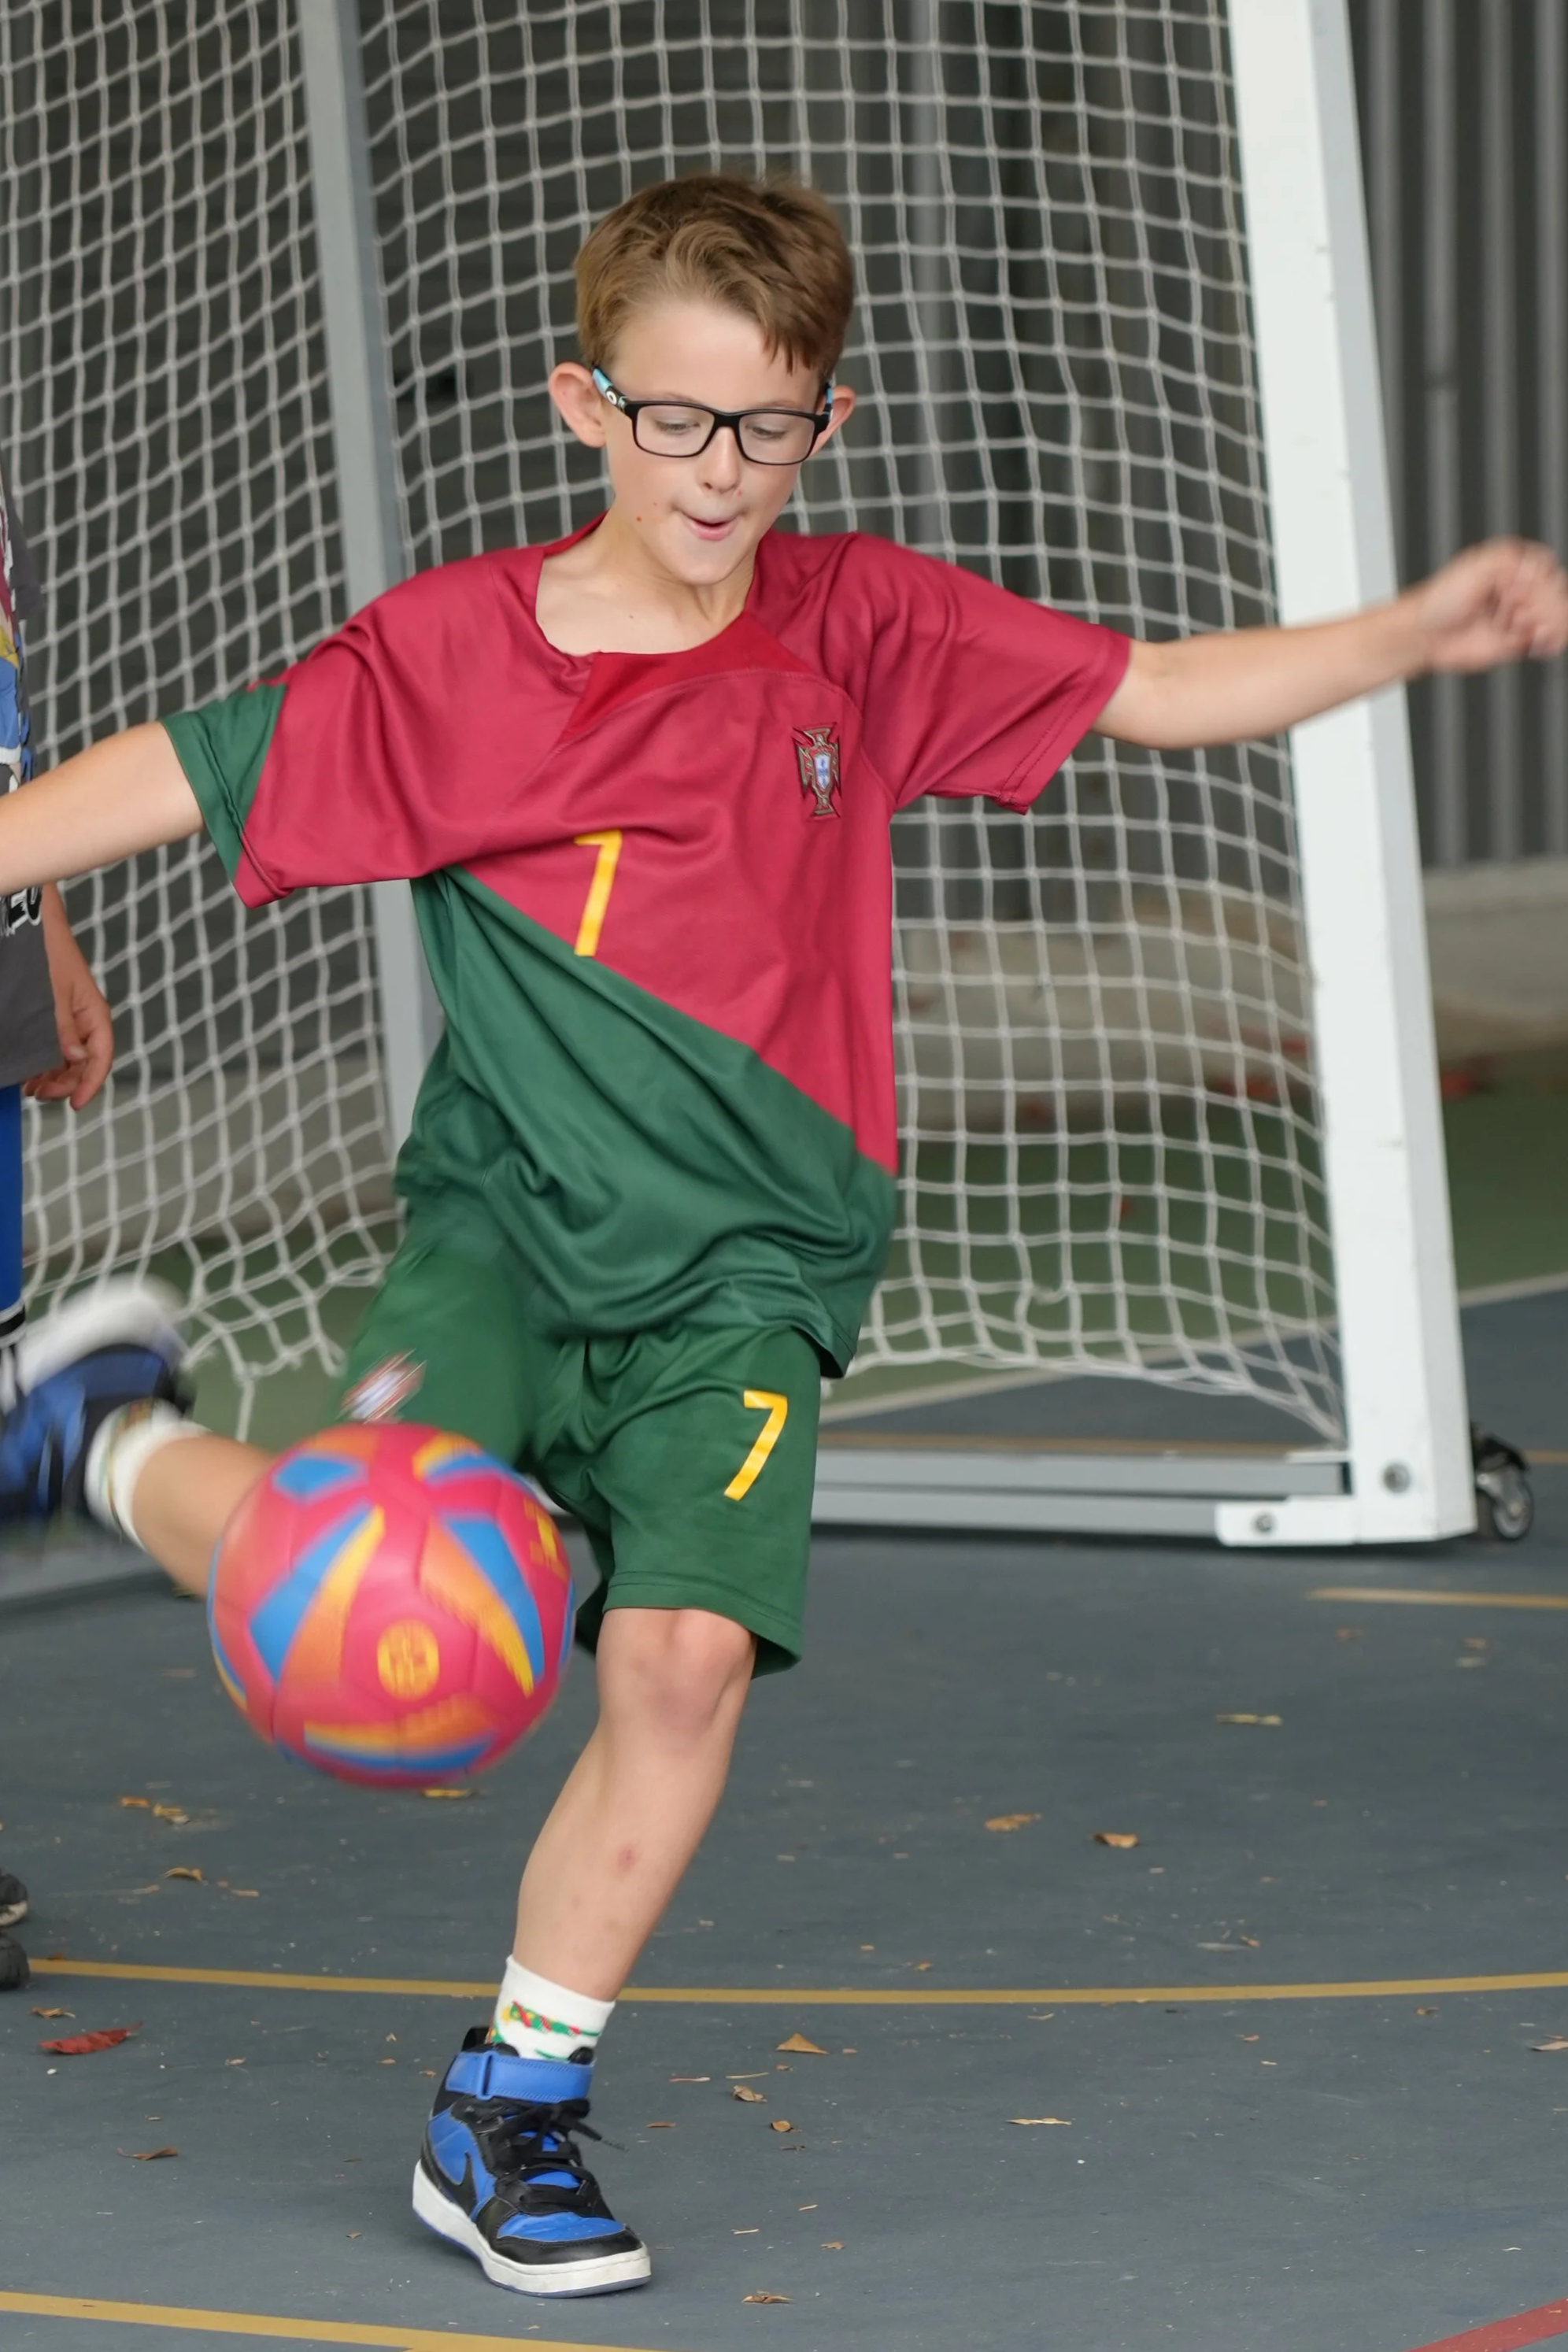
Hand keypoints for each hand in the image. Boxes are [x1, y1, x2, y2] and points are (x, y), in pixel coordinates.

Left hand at [29, 884, 112, 1109]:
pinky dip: (45, 1059)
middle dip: (65, 1082)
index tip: (74, 1104)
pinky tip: (31, 1066)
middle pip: (84, 1062)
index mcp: (94, 1014)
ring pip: (69, 1056)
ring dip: (53, 1074)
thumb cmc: (47, 952)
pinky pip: (56, 1044)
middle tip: (39, 1094)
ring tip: (31, 1085)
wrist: (33, 923)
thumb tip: (76, 1060)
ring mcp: (70, 1017)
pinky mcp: (54, 1014)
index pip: (101, 1057)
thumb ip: (63, 1029)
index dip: (90, 1083)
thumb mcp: (53, 994)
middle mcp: (85, 1019)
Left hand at [1408, 537, 1567, 674]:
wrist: (1426, 634)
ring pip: (1558, 617)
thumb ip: (1510, 562)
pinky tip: (1538, 642)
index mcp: (1514, 565)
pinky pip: (1550, 641)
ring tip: (1517, 625)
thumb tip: (1534, 575)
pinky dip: (1551, 641)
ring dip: (1545, 623)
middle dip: (1538, 603)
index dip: (1535, 581)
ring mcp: (1521, 615)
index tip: (1514, 589)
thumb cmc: (1441, 599)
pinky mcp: (1519, 640)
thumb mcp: (1476, 566)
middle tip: (1510, 609)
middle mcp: (1521, 589)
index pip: (1547, 569)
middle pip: (1557, 592)